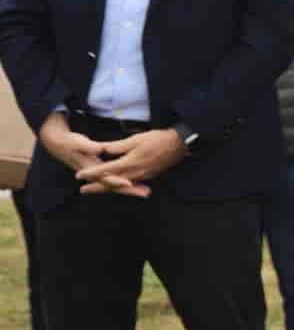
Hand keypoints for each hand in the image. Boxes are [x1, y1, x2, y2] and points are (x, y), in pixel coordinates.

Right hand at [38, 113, 140, 195]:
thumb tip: (100, 149)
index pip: (106, 177)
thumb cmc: (70, 143)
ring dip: (131, 189)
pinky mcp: (101, 173)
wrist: (60, 145)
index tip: (129, 184)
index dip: (118, 181)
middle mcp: (95, 175)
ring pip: (116, 185)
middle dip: (130, 190)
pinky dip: (127, 182)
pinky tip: (139, 183)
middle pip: (114, 185)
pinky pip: (116, 180)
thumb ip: (89, 147)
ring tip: (147, 192)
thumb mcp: (78, 143)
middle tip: (146, 193)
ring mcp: (98, 175)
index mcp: (91, 169)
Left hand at [74, 128, 188, 196]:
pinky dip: (120, 186)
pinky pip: (130, 184)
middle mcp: (135, 173)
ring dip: (107, 188)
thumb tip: (102, 150)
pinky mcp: (148, 175)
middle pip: (112, 183)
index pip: (106, 169)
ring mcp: (143, 176)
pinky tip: (115, 186)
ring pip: (121, 185)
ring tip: (95, 189)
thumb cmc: (158, 139)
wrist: (179, 144)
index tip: (79, 175)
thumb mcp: (136, 139)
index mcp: (130, 162)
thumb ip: (117, 146)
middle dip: (96, 187)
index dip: (92, 173)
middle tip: (82, 190)